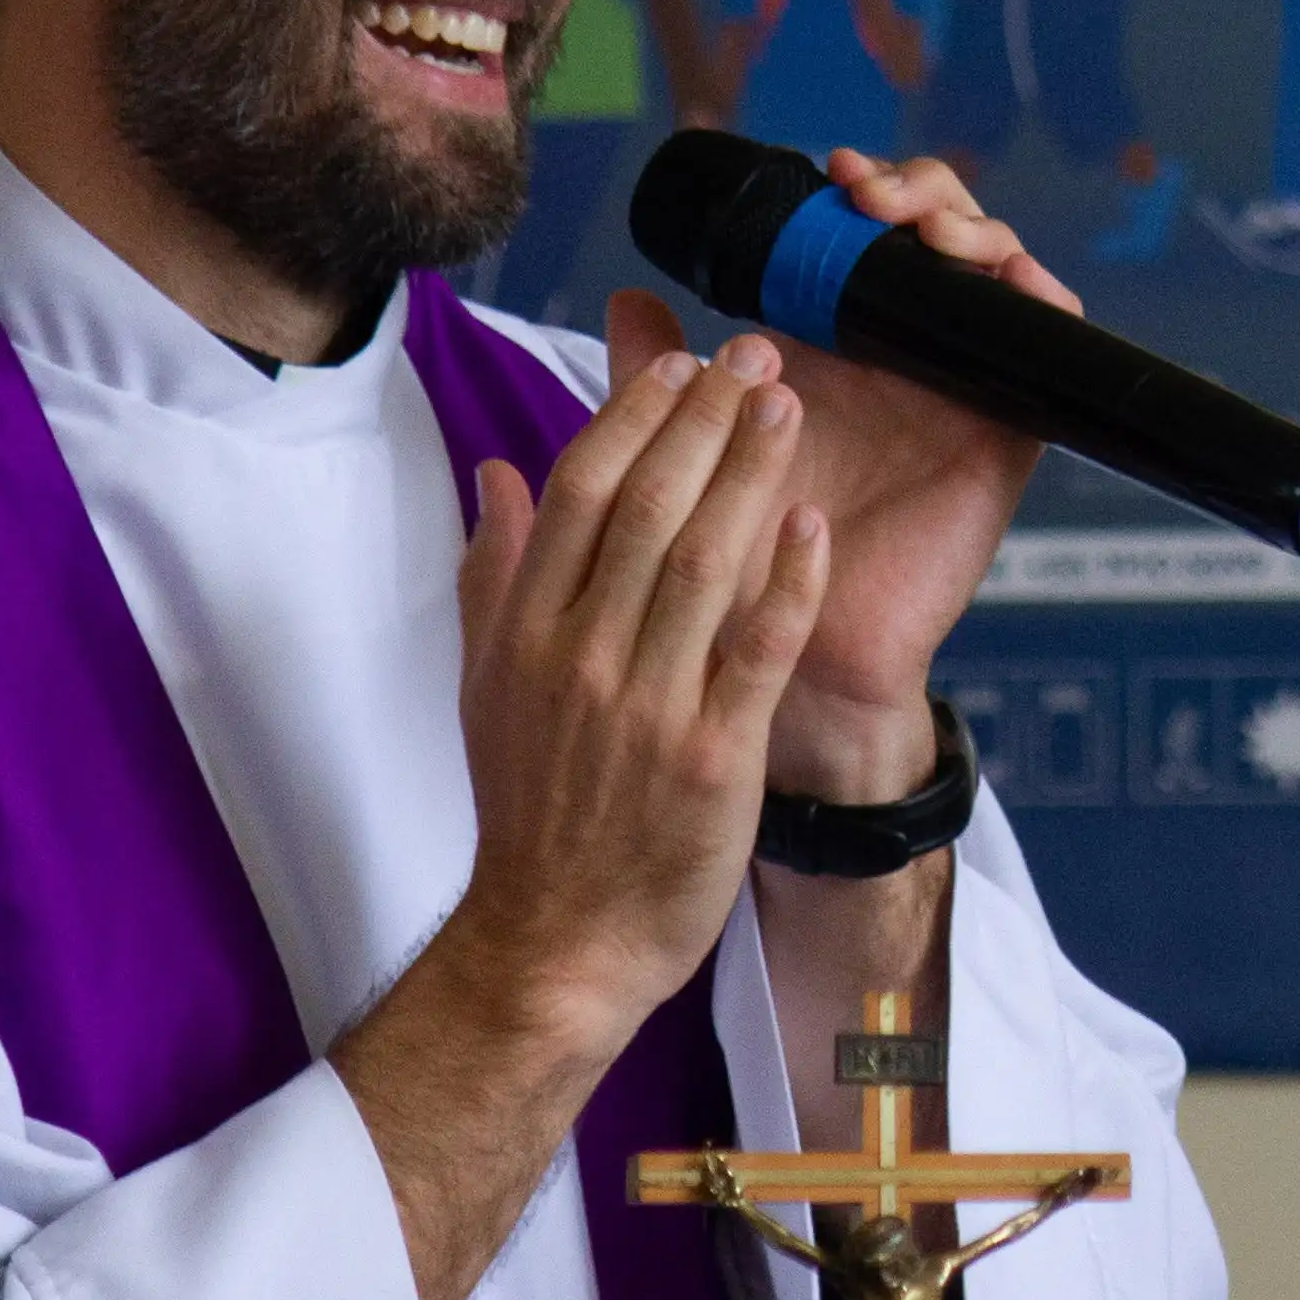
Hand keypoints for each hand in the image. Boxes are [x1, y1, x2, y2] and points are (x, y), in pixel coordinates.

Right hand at [335, 341, 830, 1299]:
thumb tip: (498, 473)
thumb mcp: (485, 687)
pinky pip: (757, 652)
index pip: (577, 494)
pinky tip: (814, 521)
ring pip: (701, 563)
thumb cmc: (530, 815)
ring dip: (749, 474)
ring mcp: (645, 708)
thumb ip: (494, 573)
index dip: (629, 419)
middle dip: (702, 421)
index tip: (675, 364)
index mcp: (525, 633)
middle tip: (753, 355)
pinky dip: (785, 581)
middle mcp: (580, 658)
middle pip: (643, 509)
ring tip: (789, 405)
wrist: (557, 944)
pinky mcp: (709, 759)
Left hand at [606, 150, 1074, 802]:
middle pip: (933, 233)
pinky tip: (1000, 275)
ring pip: (991, 272)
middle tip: (870, 196)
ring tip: (923, 228)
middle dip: (915, 188)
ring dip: (971, 225)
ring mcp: (955, 390)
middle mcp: (899, 357)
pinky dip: (1036, 297)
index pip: (860, 232)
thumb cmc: (734, 565)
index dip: (856, 189)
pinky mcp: (1003, 435)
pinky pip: (1047, 354)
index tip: (826, 175)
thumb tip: (625, 298)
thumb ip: (660, 379)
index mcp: (828, 345)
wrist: (787, 661)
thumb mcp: (689, 453)